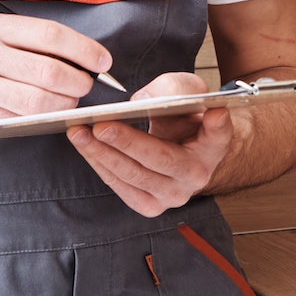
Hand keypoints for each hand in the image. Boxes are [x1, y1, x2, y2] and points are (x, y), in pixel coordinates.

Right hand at [0, 13, 113, 126]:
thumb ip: (30, 42)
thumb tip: (83, 59)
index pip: (51, 35)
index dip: (85, 50)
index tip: (103, 61)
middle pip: (49, 71)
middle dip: (79, 83)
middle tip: (85, 87)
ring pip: (37, 101)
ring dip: (64, 105)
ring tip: (68, 103)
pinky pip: (16, 122)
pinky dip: (39, 122)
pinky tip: (44, 117)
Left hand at [67, 72, 231, 216]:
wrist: (183, 149)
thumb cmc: (184, 116)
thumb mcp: (186, 92)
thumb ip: (174, 89)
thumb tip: (145, 102)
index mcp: (214, 145)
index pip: (217, 134)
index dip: (216, 125)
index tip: (215, 113)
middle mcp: (197, 176)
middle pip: (159, 160)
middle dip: (125, 142)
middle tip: (98, 125)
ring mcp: (173, 196)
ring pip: (133, 176)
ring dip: (102, 154)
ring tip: (78, 133)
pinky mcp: (150, 205)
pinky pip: (121, 186)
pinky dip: (100, 165)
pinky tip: (84, 147)